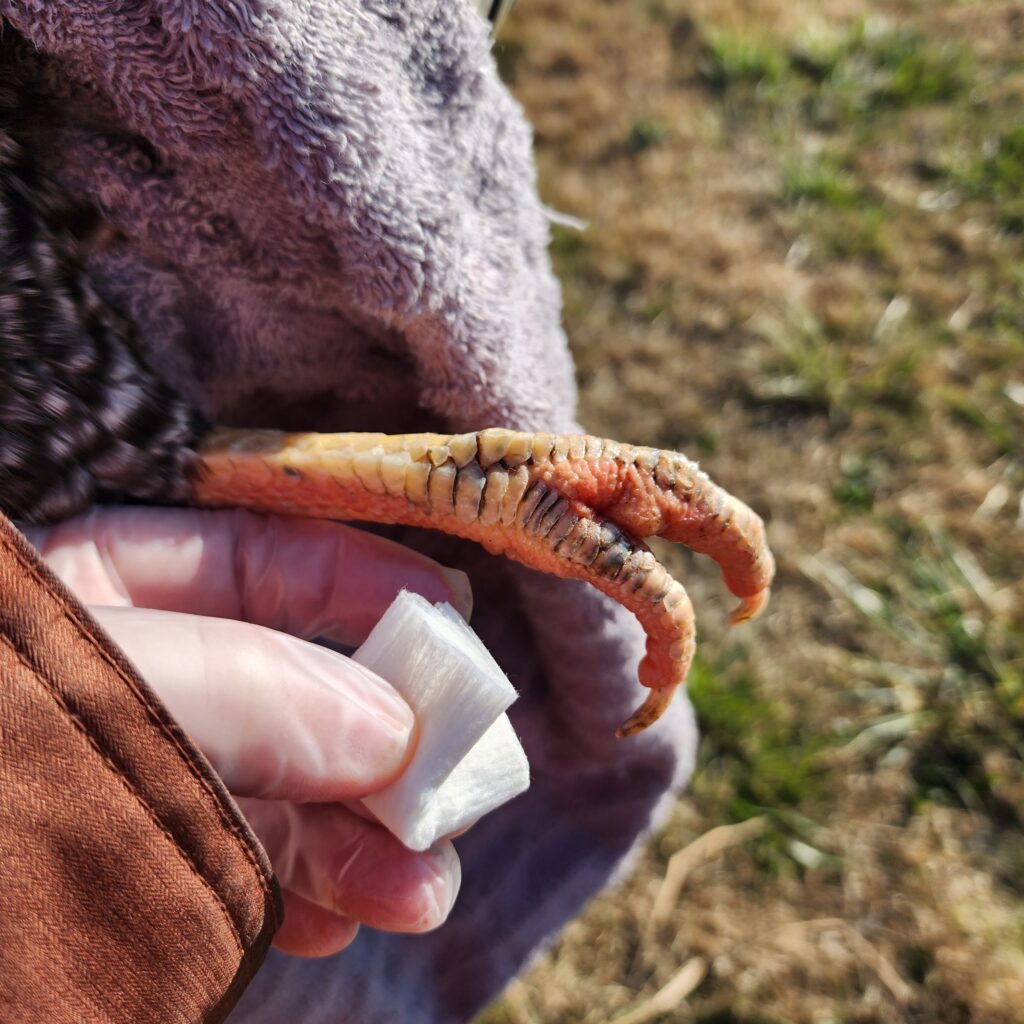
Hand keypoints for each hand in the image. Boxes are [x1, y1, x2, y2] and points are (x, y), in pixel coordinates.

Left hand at [23, 507, 472, 957]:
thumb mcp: (94, 679)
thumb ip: (244, 686)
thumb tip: (393, 731)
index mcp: (105, 585)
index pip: (261, 558)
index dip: (363, 578)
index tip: (452, 610)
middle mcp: (143, 675)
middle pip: (300, 684)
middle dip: (388, 737)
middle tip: (459, 783)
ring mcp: (151, 773)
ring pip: (289, 786)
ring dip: (366, 839)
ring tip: (421, 889)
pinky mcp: (148, 865)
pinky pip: (250, 871)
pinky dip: (308, 894)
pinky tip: (342, 916)